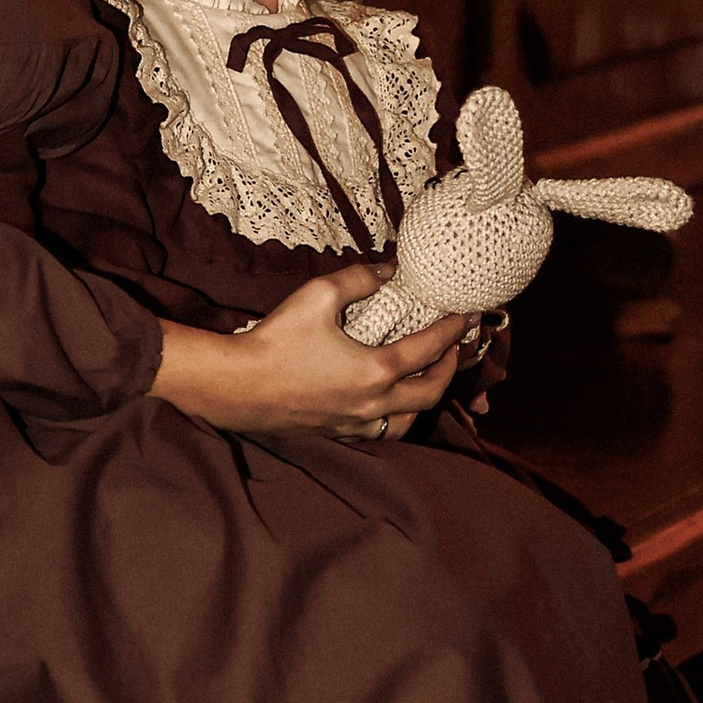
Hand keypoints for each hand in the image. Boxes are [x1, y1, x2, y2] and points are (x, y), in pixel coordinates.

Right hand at [154, 269, 465, 439]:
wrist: (234, 387)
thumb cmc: (275, 340)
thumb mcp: (318, 296)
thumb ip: (358, 279)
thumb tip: (388, 270)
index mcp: (375, 371)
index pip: (429, 349)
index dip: (453, 331)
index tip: (468, 317)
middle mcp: (372, 404)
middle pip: (430, 393)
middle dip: (450, 369)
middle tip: (456, 347)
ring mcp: (353, 423)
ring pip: (407, 422)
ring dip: (425, 400)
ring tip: (427, 379)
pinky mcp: (334, 432)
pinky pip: (378, 432)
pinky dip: (394, 417)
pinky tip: (387, 403)